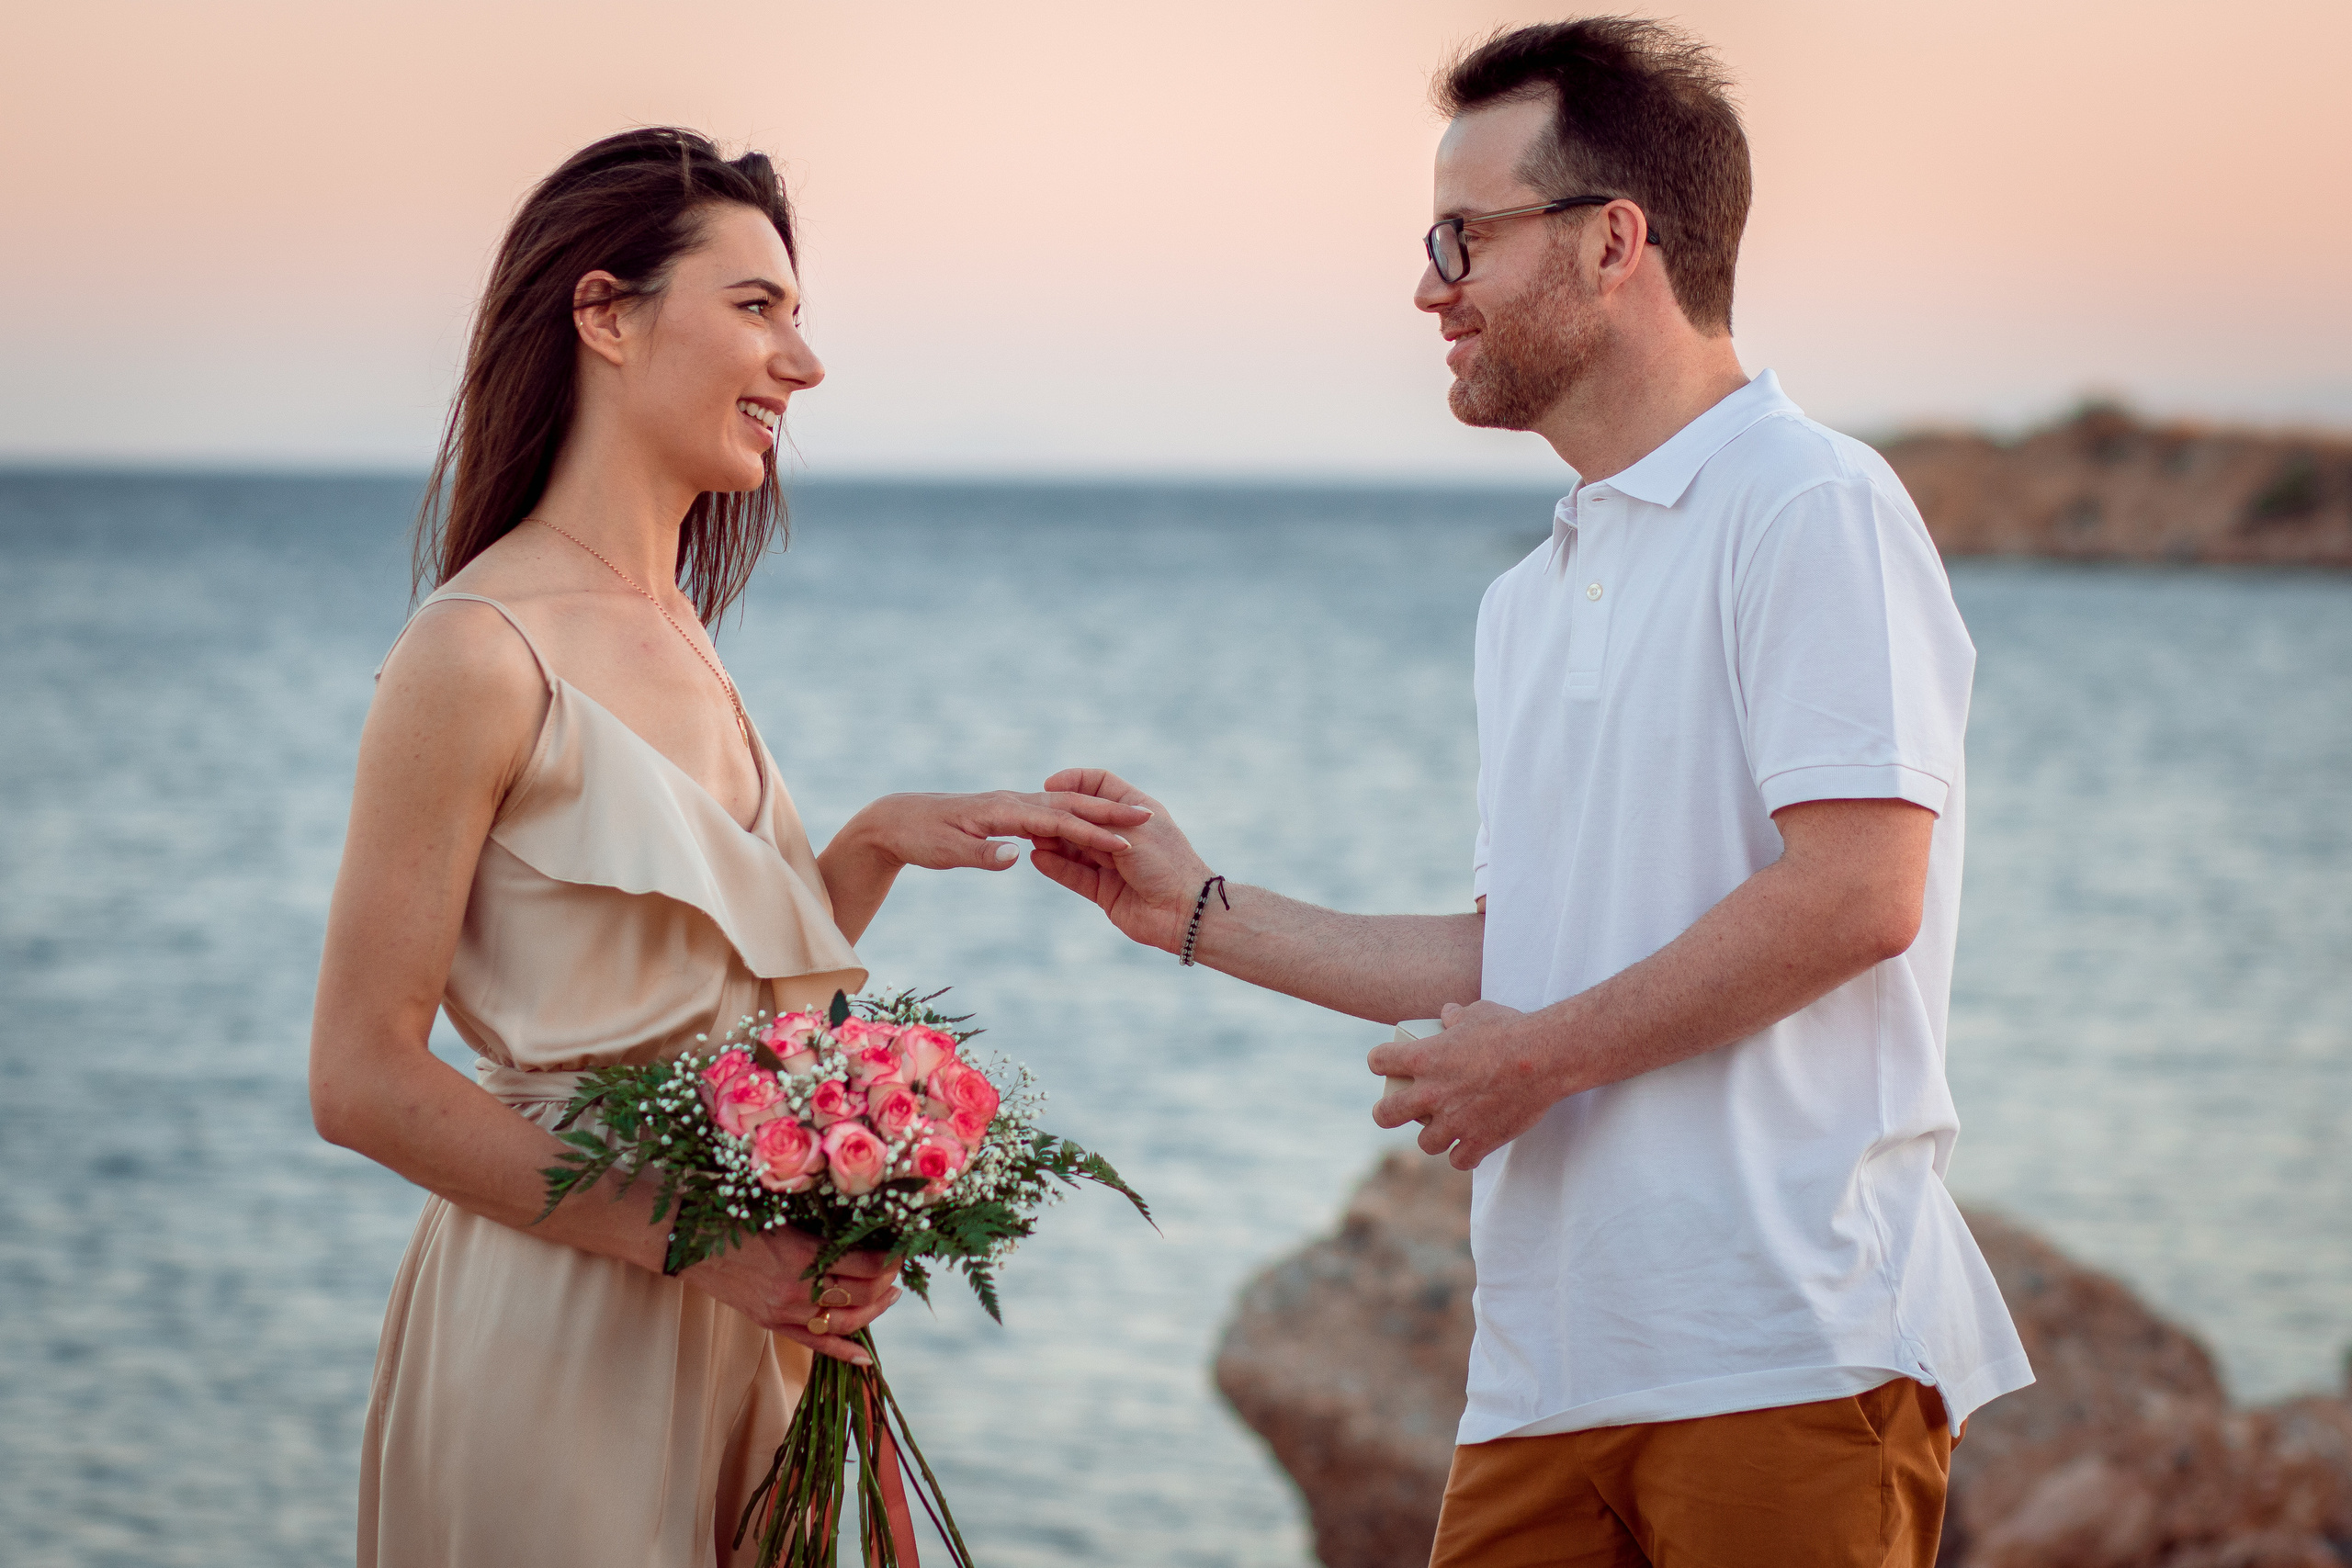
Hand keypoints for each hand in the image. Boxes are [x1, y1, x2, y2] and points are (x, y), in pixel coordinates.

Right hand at [682, 1227, 903, 1364]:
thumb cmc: (736, 1215)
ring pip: (844, 1323)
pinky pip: (814, 1343)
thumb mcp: (784, 1214)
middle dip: (887, 1283)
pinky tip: (866, 1359)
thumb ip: (821, 1228)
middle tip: (896, 1270)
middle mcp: (798, 1289)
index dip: (890, 1259)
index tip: (901, 1248)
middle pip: (861, 1295)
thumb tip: (864, 1229)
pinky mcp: (771, 1324)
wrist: (688, 1242)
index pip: (865, 1264)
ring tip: (889, 1297)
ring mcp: (784, 1311)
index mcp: (804, 1254)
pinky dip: (843, 1352)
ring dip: (874, 1311)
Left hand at [844, 790, 1150, 873]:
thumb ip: (984, 853)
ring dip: (1096, 813)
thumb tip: (1020, 854)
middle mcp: (1011, 803)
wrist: (894, 818)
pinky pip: (1046, 814)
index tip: (1126, 843)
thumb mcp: (948, 851)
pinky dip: (1073, 817)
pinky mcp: (1004, 812)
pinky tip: (1085, 827)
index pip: (1059, 822)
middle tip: (1147, 818)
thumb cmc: (920, 836)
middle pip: (1069, 807)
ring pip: (1061, 807)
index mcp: (1003, 812)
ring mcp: (1008, 805)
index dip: (1093, 833)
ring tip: (1130, 821)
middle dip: (1108, 813)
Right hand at [1029, 768, 1213, 952]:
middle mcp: (1122, 834)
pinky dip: (1057, 867)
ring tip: (1032, 837)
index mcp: (1135, 810)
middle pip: (1083, 817)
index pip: (1099, 784)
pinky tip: (1038, 858)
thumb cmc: (1166, 863)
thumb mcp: (1129, 832)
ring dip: (1054, 842)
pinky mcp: (1104, 890)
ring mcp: (1112, 863)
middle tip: (1033, 814)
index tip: (1049, 785)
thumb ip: (1095, 823)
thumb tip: (1059, 820)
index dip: (1075, 781)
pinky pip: (1075, 875)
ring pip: (1075, 848)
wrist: (1185, 911)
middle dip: (1058, 815)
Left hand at [1367, 999, 1564, 1170]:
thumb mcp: (1478, 1012)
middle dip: (1386, 1113)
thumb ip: (1457, 1016)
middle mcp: (1431, 1093)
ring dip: (1433, 1136)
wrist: (1545, 1058)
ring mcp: (1454, 1121)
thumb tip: (1448, 1014)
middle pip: (1385, 1114)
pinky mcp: (1480, 1141)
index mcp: (1423, 1058)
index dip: (1380, 1061)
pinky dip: (1464, 1155)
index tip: (1385, 1063)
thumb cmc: (1510, 1029)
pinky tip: (1469, 1147)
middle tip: (1395, 1110)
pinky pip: (1459, 1160)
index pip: (1379, 1060)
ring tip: (1443, 1129)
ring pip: (1425, 1143)